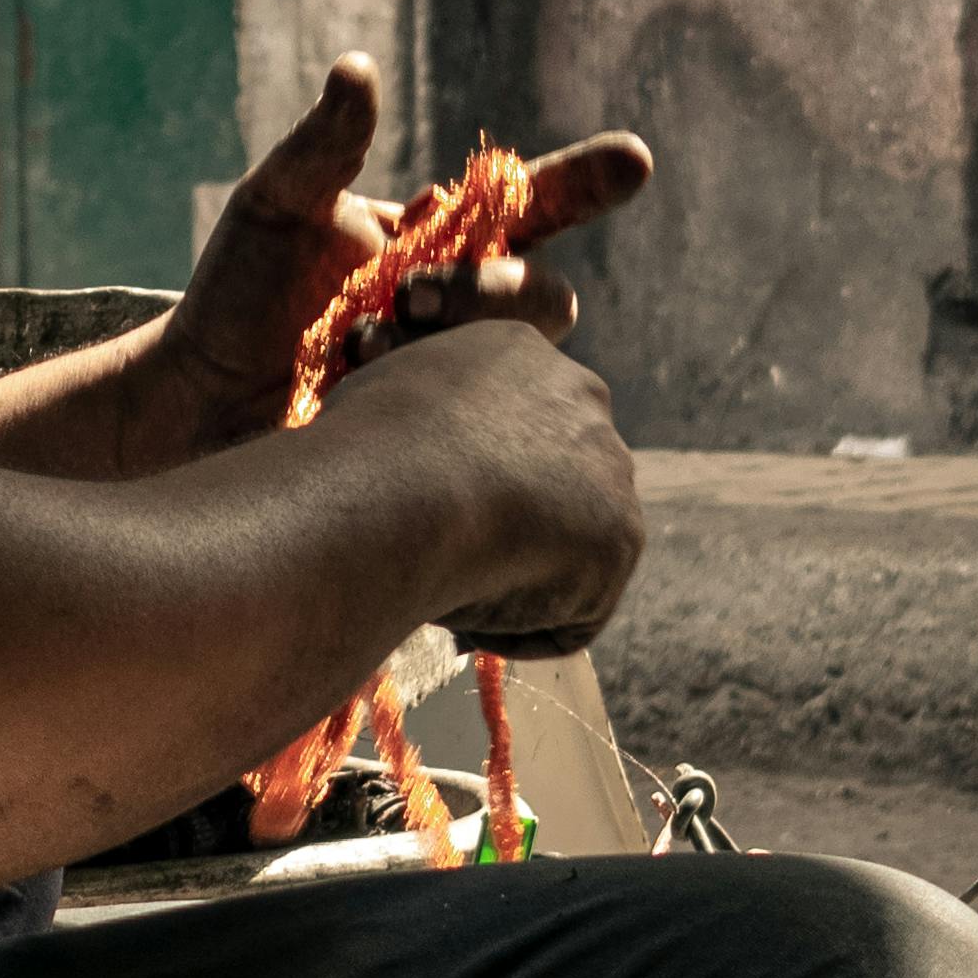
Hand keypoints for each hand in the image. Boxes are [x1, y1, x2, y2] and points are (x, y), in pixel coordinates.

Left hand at [123, 55, 651, 468]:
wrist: (195, 399)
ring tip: (358, 347)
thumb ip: (323, 146)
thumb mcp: (275, 208)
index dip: (588, 182)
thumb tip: (359, 68)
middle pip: (545, 296)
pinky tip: (357, 396)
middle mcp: (466, 310)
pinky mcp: (443, 445)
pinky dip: (429, 407)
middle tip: (412, 293)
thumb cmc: (237, 296)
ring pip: (522, 365)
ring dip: (453, 348)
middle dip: (494, 290)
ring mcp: (460, 380)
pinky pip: (487, 434)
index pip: (536, 205)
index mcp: (444, 243)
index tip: (633, 159)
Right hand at [323, 320, 646, 655]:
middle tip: (441, 563)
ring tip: (443, 589)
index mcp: (515, 351)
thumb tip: (395, 466)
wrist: (399, 489)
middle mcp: (580, 395)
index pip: (510, 424)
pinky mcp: (620, 538)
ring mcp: (610, 466)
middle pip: (554, 480)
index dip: (467, 480)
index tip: (423, 515)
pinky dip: (519, 627)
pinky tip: (465, 611)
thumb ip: (411, 426)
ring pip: (567, 546)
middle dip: (509, 527)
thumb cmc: (356, 452)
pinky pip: (572, 608)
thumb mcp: (373, 408)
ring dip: (513, 577)